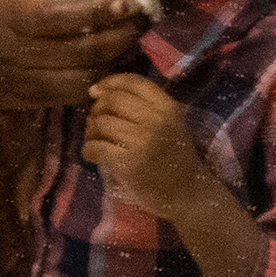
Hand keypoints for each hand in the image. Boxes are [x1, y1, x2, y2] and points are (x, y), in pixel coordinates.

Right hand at [0, 0, 146, 108]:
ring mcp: (28, 81)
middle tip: (143, 19)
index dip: (98, 11)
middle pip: (82, 50)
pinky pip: (76, 94)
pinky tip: (114, 60)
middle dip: (120, 35)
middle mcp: (20, 52)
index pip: (61, 17)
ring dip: (117, 59)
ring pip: (84, 76)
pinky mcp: (34, 100)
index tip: (127, 2)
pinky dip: (101, 78)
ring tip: (134, 39)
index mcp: (10, 16)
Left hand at [82, 73, 212, 222]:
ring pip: (101, 122)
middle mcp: (156, 121)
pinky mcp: (128, 163)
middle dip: (98, 108)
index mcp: (168, 108)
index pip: (134, 82)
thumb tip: (100, 92)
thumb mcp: (171, 124)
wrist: (187, 193)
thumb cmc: (175, 158)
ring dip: (91, 130)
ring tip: (96, 139)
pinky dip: (88, 149)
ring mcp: (142, 141)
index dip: (110, 82)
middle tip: (97, 121)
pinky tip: (94, 155)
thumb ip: (146, 107)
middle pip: (113, 100)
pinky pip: (95, 146)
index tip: (96, 91)